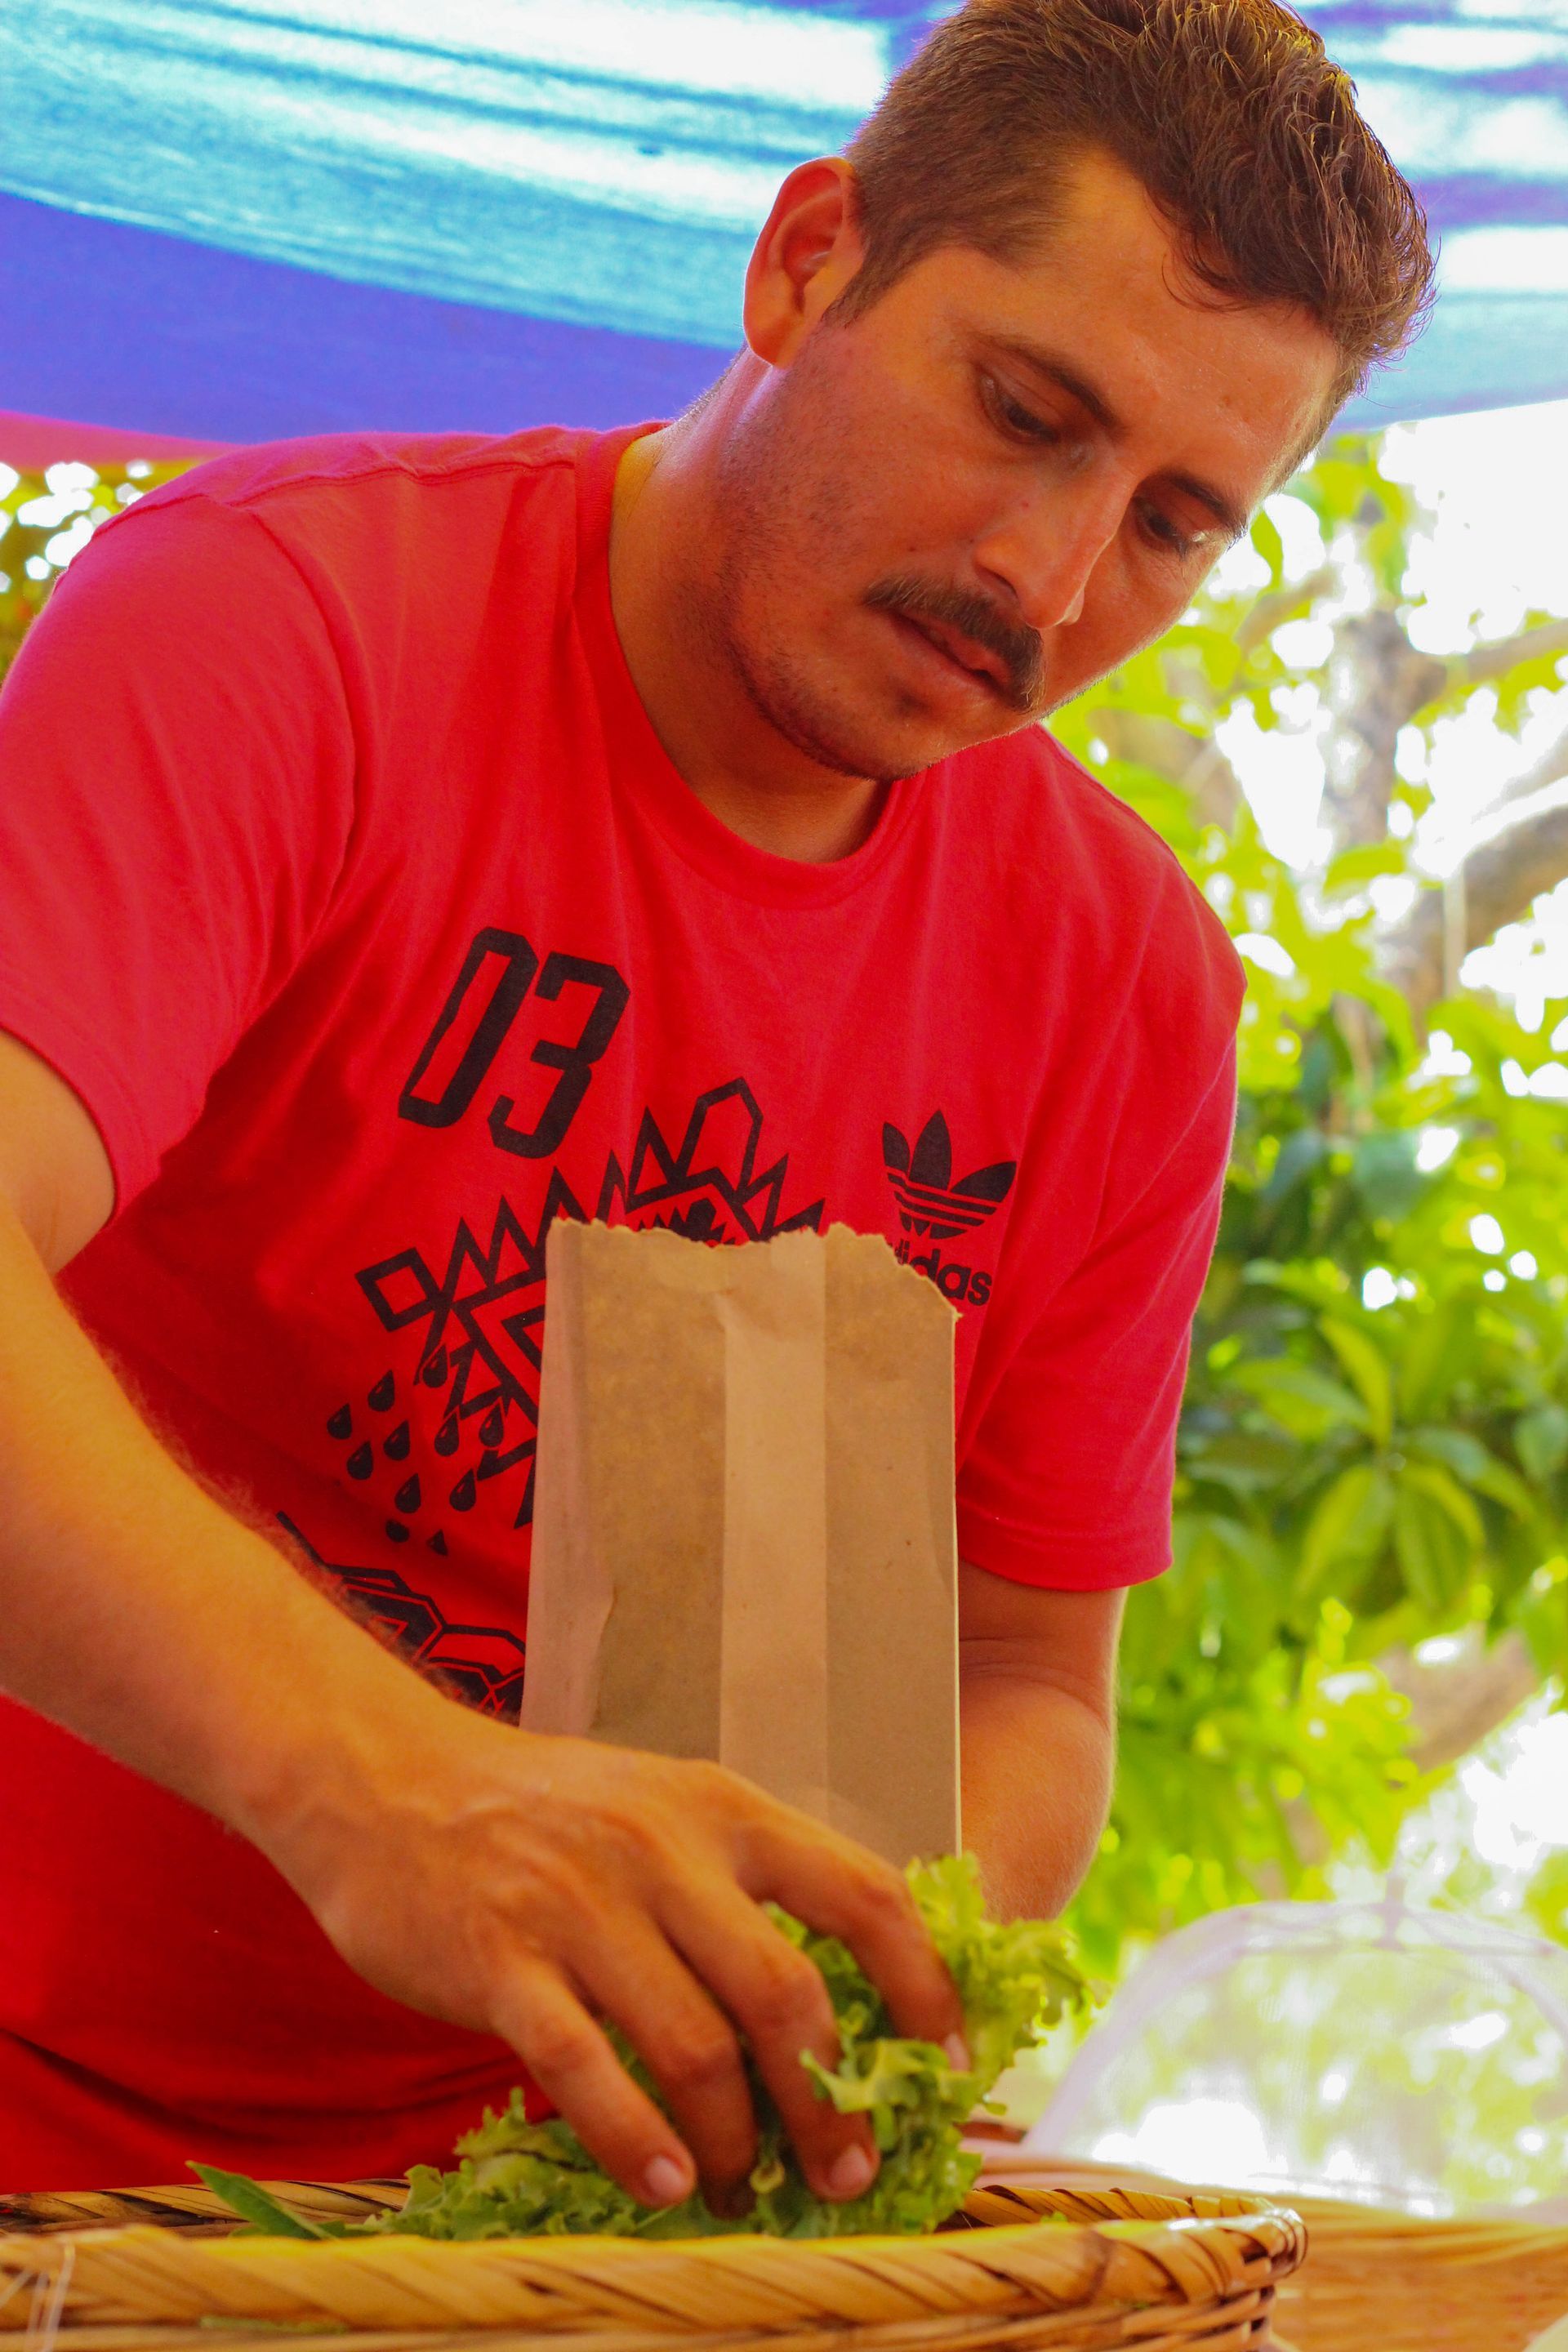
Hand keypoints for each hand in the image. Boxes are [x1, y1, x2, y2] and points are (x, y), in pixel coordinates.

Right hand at [251, 1693, 966, 2213]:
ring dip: (734, 2141)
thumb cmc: (541, 1813)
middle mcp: (663, 1850)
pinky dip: (634, 2140)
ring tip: (744, 2190)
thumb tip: (840, 2001)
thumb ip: (741, 1885)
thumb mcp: (661, 1810)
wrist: (386, 1780)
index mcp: (721, 1808)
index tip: (948, 2066)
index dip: (922, 1986)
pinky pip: (585, 2068)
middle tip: (848, 2170)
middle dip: (829, 2102)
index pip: (862, 1892)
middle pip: (785, 1994)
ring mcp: (579, 1904)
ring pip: (694, 2047)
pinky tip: (664, 2186)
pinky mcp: (500, 1960)